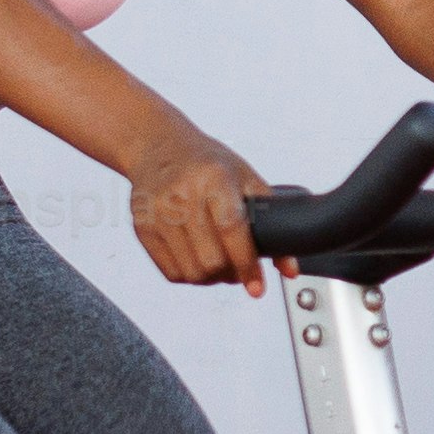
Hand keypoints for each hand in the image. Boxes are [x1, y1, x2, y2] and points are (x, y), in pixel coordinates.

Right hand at [126, 128, 267, 291]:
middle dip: (232, 274)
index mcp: (213, 177)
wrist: (157, 146)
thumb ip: (272, 218)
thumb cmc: (206, 163)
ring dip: (212, 279)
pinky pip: (171, 272)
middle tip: (240, 270)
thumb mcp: (244, 177)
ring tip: (221, 267)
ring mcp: (158, 213)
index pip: (231, 229)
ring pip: (192, 272)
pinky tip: (200, 262)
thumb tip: (290, 268)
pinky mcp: (142, 228)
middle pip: (211, 258)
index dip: (247, 263)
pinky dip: (191, 277)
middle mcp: (182, 194)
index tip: (258, 287)